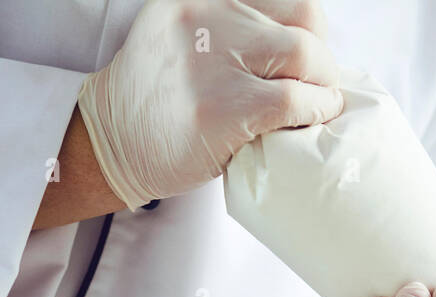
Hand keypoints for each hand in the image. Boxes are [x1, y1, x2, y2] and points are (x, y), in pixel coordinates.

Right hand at [77, 0, 342, 209]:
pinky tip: (308, 121)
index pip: (287, 1)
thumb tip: (305, 46)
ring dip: (323, 86)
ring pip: (304, 55)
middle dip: (322, 60)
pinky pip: (293, 99)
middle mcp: (206, 17)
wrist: (112, 143)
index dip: (309, 33)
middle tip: (319, 89)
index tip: (306, 63)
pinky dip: (314, 110)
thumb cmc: (159, 102)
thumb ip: (234, 32)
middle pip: (304, 22)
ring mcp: (212, 60)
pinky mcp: (222, 107)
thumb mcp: (186, 40)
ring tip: (316, 106)